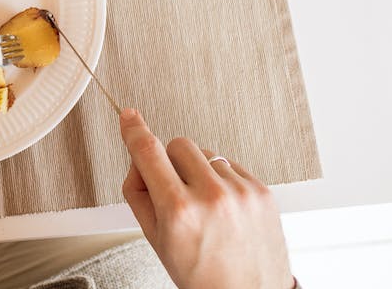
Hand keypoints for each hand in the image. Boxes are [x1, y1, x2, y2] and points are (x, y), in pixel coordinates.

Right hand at [119, 108, 294, 288]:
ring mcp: (241, 192)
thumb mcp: (155, 239)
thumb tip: (137, 157)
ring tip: (204, 206)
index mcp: (179, 211)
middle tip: (173, 190)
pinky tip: (223, 208)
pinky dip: (222, 180)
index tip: (129, 117)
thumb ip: (138, 193)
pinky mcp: (262, 191)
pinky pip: (230, 166)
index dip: (134, 130)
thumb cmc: (202, 275)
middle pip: (178, 145)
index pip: (148, 153)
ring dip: (198, 172)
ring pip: (206, 154)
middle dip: (170, 162)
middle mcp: (212, 197)